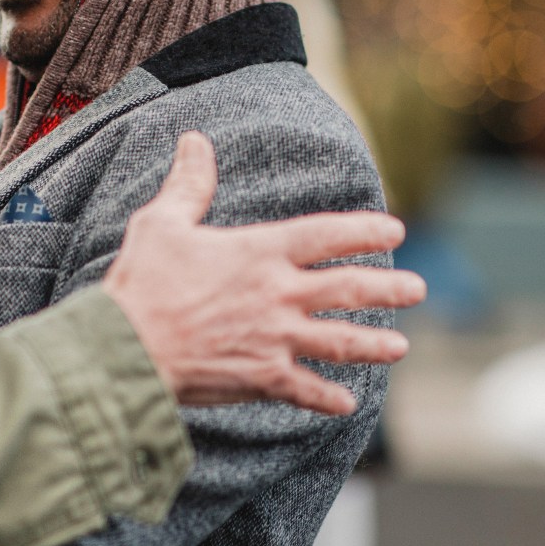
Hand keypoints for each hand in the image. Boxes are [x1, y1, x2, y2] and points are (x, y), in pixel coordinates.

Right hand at [104, 132, 423, 415]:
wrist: (126, 348)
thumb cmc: (141, 283)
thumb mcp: (162, 222)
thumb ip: (189, 183)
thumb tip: (194, 140)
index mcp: (260, 252)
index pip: (326, 234)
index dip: (363, 230)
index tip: (394, 230)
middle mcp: (278, 294)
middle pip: (348, 288)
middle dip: (389, 289)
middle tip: (418, 289)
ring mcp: (275, 339)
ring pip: (339, 341)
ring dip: (373, 344)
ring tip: (401, 346)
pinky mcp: (261, 378)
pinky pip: (305, 390)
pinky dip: (328, 398)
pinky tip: (348, 405)